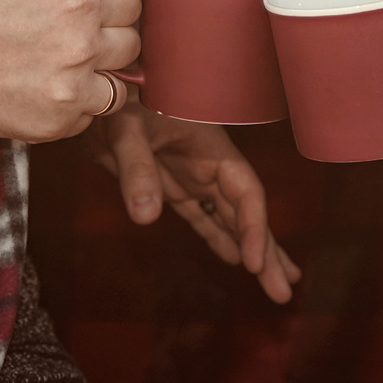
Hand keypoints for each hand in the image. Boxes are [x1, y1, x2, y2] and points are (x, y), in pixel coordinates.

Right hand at [0, 0, 143, 143]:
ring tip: (64, 62)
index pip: (134, 0)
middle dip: (110, 34)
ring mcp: (70, 89)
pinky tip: (46, 85)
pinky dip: (77, 103)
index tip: (90, 2)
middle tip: (71, 31)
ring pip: (120, 85)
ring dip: (101, 74)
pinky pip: (91, 116)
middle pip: (133, 42)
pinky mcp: (55, 123)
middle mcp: (82, 45)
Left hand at [93, 107, 302, 302]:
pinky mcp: (172, 186)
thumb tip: (147, 217)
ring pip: (230, 219)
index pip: (245, 193)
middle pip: (246, 212)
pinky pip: (203, 218)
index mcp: (212, 148)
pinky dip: (221, 238)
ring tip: (277, 284)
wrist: (98, 90)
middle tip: (284, 292)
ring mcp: (192, 177)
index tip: (254, 264)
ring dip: (252, 250)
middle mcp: (209, 166)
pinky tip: (236, 259)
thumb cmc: (119, 100)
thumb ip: (137, 170)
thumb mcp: (126, 130)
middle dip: (267, 251)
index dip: (254, 228)